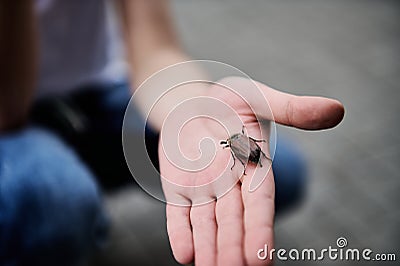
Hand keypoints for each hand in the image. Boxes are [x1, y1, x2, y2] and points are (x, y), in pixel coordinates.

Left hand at [159, 77, 343, 264]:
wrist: (193, 101)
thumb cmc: (231, 101)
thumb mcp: (261, 99)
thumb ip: (293, 110)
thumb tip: (337, 110)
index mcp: (254, 167)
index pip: (259, 203)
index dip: (260, 229)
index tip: (262, 257)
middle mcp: (231, 184)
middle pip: (233, 220)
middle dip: (233, 246)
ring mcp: (204, 188)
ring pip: (207, 223)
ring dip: (208, 248)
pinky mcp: (179, 187)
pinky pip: (179, 213)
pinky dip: (181, 232)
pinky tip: (185, 255)